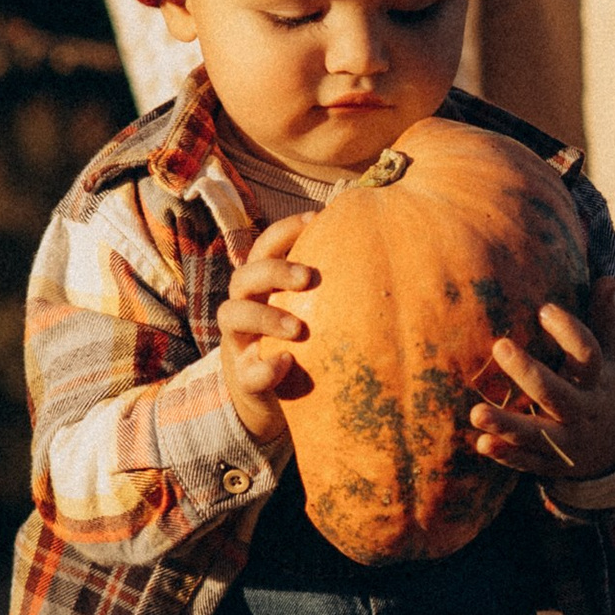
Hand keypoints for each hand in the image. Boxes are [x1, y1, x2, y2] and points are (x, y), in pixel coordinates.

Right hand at [216, 219, 314, 444]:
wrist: (267, 396)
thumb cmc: (299, 343)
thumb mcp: (308, 310)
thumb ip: (327, 288)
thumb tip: (381, 248)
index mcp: (261, 287)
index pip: (264, 247)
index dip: (286, 230)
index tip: (317, 218)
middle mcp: (244, 307)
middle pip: (244, 276)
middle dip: (274, 271)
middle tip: (307, 278)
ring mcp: (239, 342)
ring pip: (233, 315)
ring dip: (266, 316)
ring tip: (298, 329)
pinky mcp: (243, 377)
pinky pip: (248, 372)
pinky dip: (266, 368)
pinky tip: (286, 363)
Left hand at [467, 275, 614, 487]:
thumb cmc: (604, 391)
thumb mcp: (613, 359)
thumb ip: (605, 320)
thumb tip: (605, 277)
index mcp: (599, 381)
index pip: (588, 355)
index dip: (568, 331)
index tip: (543, 309)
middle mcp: (583, 412)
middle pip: (556, 394)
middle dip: (529, 373)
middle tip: (500, 346)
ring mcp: (567, 442)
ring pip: (537, 435)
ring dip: (507, 425)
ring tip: (476, 412)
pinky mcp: (550, 464)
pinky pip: (527, 462)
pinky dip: (506, 455)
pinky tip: (482, 443)